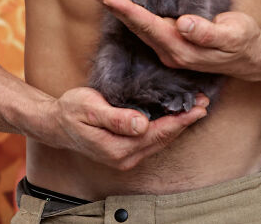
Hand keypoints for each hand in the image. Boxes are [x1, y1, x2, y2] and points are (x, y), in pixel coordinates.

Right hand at [44, 87, 208, 170]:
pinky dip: (167, 127)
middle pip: (163, 139)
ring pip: (160, 141)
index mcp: (118, 148)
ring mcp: (125, 157)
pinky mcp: (125, 152)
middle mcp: (125, 157)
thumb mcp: (90, 108)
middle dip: (185, 121)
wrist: (55, 124)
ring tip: (196, 108)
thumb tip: (141, 124)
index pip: (158, 133)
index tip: (197, 106)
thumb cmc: (71, 111)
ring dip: (179, 125)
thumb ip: (116, 118)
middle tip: (204, 103)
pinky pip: (152, 140)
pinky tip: (175, 116)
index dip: (180, 120)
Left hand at [90, 0, 260, 80]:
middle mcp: (172, 53)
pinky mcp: (175, 46)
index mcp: (182, 49)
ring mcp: (172, 52)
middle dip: (116, 10)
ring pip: (142, 31)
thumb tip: (183, 23)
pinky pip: (150, 32)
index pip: (148, 26)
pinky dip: (136, 19)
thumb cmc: (244, 41)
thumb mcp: (232, 34)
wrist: (251, 57)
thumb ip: (207, 32)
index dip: (127, 11)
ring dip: (123, 14)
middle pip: (138, 29)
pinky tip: (127, 10)